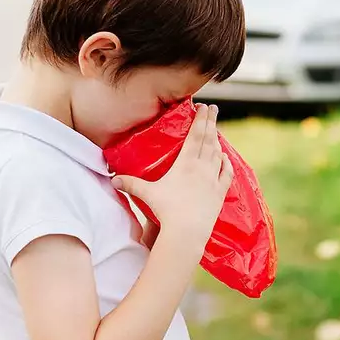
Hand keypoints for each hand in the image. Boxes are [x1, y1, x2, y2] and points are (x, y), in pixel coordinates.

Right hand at [112, 103, 231, 252]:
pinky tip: (225, 157)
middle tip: (213, 110)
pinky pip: (226, 173)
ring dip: (217, 140)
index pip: (196, 135)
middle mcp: (203, 167)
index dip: (200, 119)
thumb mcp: (147, 194)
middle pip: (209, 139)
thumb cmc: (166, 210)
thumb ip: (130, 184)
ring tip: (216, 131)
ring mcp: (213, 179)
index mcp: (187, 162)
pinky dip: (226, 163)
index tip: (204, 107)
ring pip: (218, 154)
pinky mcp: (220, 193)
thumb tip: (112, 180)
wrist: (187, 231)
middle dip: (211, 122)